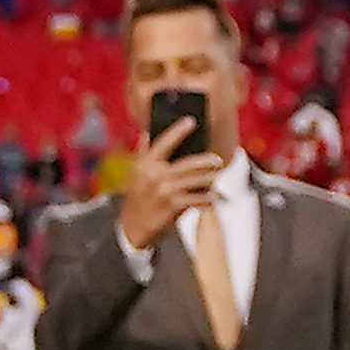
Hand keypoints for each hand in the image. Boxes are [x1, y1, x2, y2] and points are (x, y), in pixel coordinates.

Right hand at [114, 119, 222, 253]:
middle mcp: (155, 175)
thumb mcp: (136, 174)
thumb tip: (147, 132)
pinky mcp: (174, 205)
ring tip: (215, 178)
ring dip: (211, 179)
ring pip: (198, 180)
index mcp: (145, 164)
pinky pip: (199, 198)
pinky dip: (208, 197)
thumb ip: (143, 152)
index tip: (192, 121)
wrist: (133, 228)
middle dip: (208, 161)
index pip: (164, 142)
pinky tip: (211, 197)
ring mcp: (165, 190)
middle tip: (217, 160)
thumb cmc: (137, 198)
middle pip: (190, 163)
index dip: (178, 130)